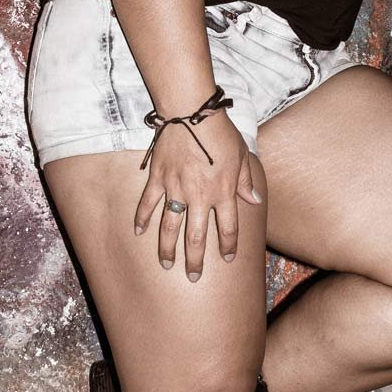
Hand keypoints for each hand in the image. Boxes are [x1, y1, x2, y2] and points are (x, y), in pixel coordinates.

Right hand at [134, 108, 263, 280]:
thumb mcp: (241, 156)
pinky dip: (142, 218)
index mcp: (223, 193)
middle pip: (197, 236)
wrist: (193, 114)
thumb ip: (245, 181)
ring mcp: (176, 189)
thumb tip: (252, 200)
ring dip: (168, 248)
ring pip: (171, 227)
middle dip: (195, 260)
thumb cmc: (221, 133)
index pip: (228, 228)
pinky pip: (148, 203)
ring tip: (167, 264)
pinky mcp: (159, 179)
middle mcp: (200, 197)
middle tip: (193, 277)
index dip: (228, 246)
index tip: (227, 258)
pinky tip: (139, 232)